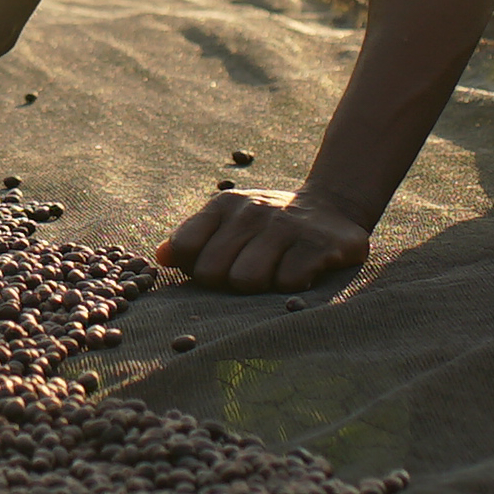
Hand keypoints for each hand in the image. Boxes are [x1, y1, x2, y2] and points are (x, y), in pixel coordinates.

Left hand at [156, 187, 371, 291]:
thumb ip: (192, 239)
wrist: (333, 207)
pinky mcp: (320, 244)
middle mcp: (253, 210)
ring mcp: (287, 226)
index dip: (196, 268)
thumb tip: (160, 257)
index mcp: (224, 205)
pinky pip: (288, 284)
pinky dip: (292, 288)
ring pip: (248, 280)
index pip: (185, 247)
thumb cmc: (268, 226)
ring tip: (274, 274)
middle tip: (249, 274)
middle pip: (213, 272)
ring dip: (260, 288)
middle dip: (227, 283)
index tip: (215, 270)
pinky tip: (300, 273)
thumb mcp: (228, 221)